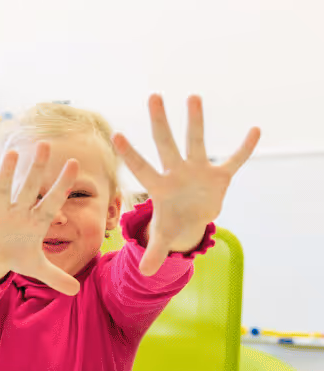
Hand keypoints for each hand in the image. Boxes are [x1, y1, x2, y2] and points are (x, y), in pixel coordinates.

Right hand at [0, 142, 81, 294]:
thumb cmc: (17, 255)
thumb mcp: (37, 268)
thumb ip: (56, 277)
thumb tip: (77, 291)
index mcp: (36, 221)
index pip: (52, 200)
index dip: (63, 185)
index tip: (75, 164)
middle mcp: (19, 211)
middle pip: (29, 187)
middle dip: (36, 168)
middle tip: (45, 144)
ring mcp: (0, 213)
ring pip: (4, 189)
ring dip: (6, 173)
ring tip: (12, 153)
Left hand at [112, 94, 260, 275]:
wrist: (192, 219)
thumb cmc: (172, 222)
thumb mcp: (163, 236)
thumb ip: (154, 251)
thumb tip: (143, 274)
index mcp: (159, 187)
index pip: (141, 168)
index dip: (130, 154)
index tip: (116, 135)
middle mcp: (176, 172)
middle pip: (165, 144)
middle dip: (159, 122)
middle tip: (153, 95)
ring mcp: (197, 171)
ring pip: (196, 141)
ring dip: (196, 120)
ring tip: (193, 96)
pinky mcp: (219, 175)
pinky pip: (234, 160)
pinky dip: (244, 148)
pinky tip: (255, 130)